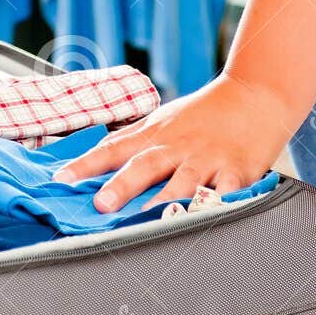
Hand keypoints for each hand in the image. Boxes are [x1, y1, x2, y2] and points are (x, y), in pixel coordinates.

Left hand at [50, 73, 294, 211]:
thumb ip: (132, 138)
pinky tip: (208, 216)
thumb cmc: (205, 112)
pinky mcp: (237, 172)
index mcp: (156, 135)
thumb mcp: (163, 119)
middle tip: (101, 204)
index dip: (86, 165)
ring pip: (182, 182)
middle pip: (145, 166)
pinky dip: (217, 204)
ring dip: (164, 201)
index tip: (61, 181)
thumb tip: (96, 153)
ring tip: (147, 220)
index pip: (113, 149)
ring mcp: (207, 160)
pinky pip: (226, 191)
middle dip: (122, 186)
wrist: (254, 94)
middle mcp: (177, 147)